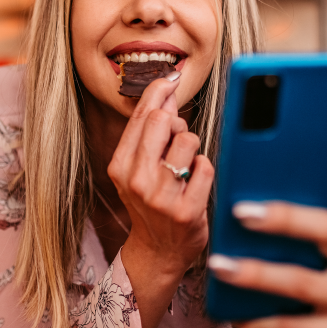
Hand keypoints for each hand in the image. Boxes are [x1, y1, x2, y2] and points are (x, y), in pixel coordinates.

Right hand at [108, 74, 214, 327]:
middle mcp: (136, 180)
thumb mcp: (137, 170)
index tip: (172, 76)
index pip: (142, 115)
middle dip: (177, 124)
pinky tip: (195, 185)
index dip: (160, 90)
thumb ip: (148, 132)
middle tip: (177, 140)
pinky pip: (206, 166)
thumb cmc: (151, 202)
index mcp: (120, 166)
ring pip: (189, 140)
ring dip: (192, 149)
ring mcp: (161, 197)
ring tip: (185, 169)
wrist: (158, 251)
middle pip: (164, 121)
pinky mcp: (187, 211)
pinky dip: (204, 171)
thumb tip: (165, 89)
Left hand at [209, 107, 326, 327]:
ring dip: (258, 272)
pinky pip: (294, 326)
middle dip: (285, 217)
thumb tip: (263, 154)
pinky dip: (260, 318)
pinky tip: (232, 312)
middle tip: (241, 211)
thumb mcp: (308, 239)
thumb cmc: (312, 273)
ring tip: (219, 265)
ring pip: (304, 281)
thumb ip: (293, 203)